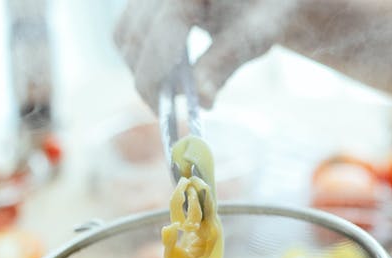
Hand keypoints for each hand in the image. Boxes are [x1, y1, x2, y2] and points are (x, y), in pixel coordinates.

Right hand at [113, 0, 298, 110]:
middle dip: (149, 79)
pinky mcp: (144, 0)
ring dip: (142, 69)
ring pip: (124, 36)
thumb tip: (202, 101)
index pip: (162, 32)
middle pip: (134, 36)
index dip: (157, 77)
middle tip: (171, 108)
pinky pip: (126, 31)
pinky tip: (167, 71)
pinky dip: (140, 57)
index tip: (163, 112)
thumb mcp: (254, 34)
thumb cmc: (267, 7)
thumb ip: (224, 63)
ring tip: (175, 88)